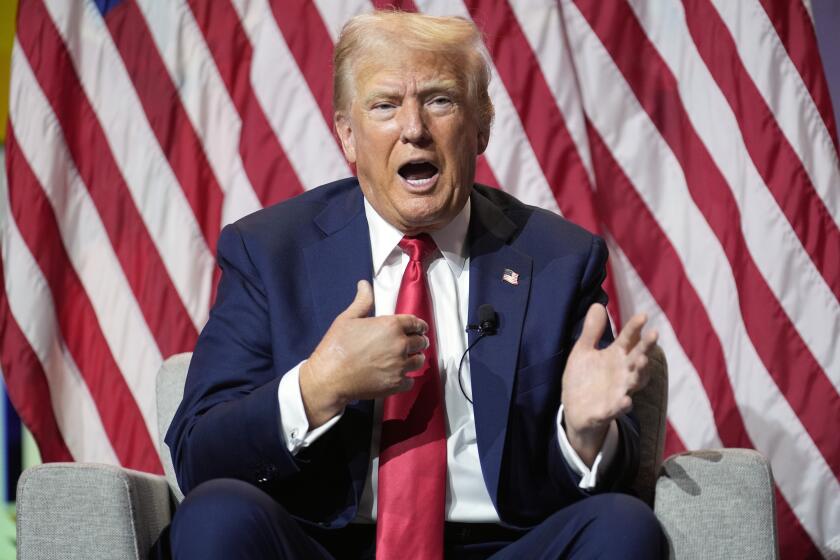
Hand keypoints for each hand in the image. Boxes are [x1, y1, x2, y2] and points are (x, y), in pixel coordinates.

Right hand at [299, 280, 429, 426]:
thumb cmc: (336, 346)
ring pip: (419, 361)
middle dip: (419, 341)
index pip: (416, 323)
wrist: (329, 378)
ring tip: (409, 359)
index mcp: (391, 326)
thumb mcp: (347, 318)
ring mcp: (400, 366)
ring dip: (415, 358)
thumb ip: (362, 301)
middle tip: (415, 344)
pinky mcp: (396, 384)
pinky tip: (399, 376)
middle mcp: (400, 345)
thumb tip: (364, 284)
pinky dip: (406, 378)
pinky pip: (411, 381)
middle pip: (421, 342)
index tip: (420, 329)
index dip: (419, 325)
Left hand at [561, 304, 657, 465]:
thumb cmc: (584, 377)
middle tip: (654, 334)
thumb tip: (598, 304)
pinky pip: (617, 408)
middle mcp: (622, 373)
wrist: (575, 409)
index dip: (635, 328)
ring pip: (634, 382)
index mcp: (616, 356)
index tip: (643, 315)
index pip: (628, 339)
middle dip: (646, 347)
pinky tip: (625, 399)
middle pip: (638, 358)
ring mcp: (618, 391)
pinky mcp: (608, 410)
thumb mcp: (583, 351)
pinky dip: (622, 405)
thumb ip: (592, 331)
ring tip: (642, 361)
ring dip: (640, 373)